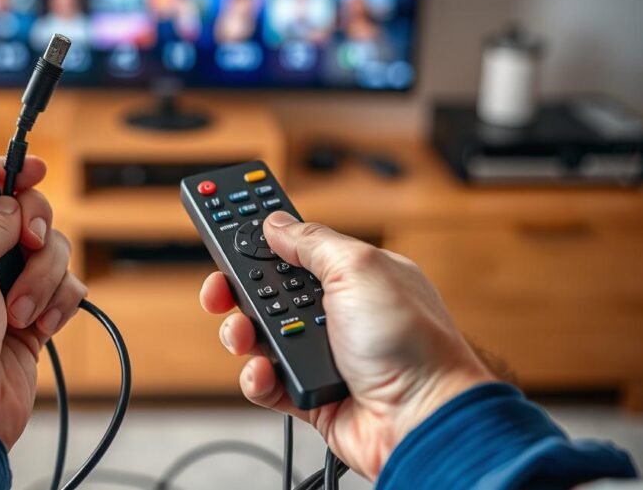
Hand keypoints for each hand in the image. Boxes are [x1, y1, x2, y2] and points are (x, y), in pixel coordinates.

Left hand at [0, 156, 85, 447]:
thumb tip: (12, 208)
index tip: (30, 171)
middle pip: (19, 216)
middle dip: (33, 229)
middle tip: (28, 243)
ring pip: (48, 254)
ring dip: (41, 278)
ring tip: (17, 311)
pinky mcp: (29, 321)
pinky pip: (63, 292)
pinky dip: (56, 305)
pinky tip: (36, 327)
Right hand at [200, 211, 493, 478]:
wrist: (422, 419)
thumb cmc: (411, 343)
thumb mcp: (358, 268)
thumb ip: (311, 242)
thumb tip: (275, 223)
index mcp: (350, 275)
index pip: (294, 246)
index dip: (260, 235)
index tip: (224, 223)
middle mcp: (334, 312)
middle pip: (265, 291)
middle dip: (237, 287)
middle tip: (220, 288)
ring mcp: (320, 354)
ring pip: (257, 336)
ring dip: (242, 333)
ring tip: (246, 335)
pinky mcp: (308, 394)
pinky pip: (265, 382)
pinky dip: (257, 377)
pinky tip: (265, 372)